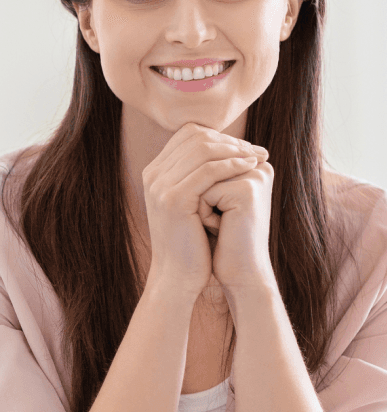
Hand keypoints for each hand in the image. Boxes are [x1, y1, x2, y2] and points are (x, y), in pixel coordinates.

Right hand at [141, 122, 269, 296]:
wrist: (178, 276)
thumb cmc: (192, 242)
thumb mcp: (192, 203)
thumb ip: (198, 176)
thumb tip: (226, 149)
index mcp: (155, 173)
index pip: (188, 135)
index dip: (220, 136)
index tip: (246, 147)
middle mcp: (153, 175)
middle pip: (195, 137)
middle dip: (230, 140)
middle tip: (256, 149)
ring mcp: (160, 186)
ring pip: (202, 149)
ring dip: (235, 150)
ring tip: (257, 157)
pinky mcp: (174, 200)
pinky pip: (208, 171)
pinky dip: (232, 165)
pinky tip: (250, 167)